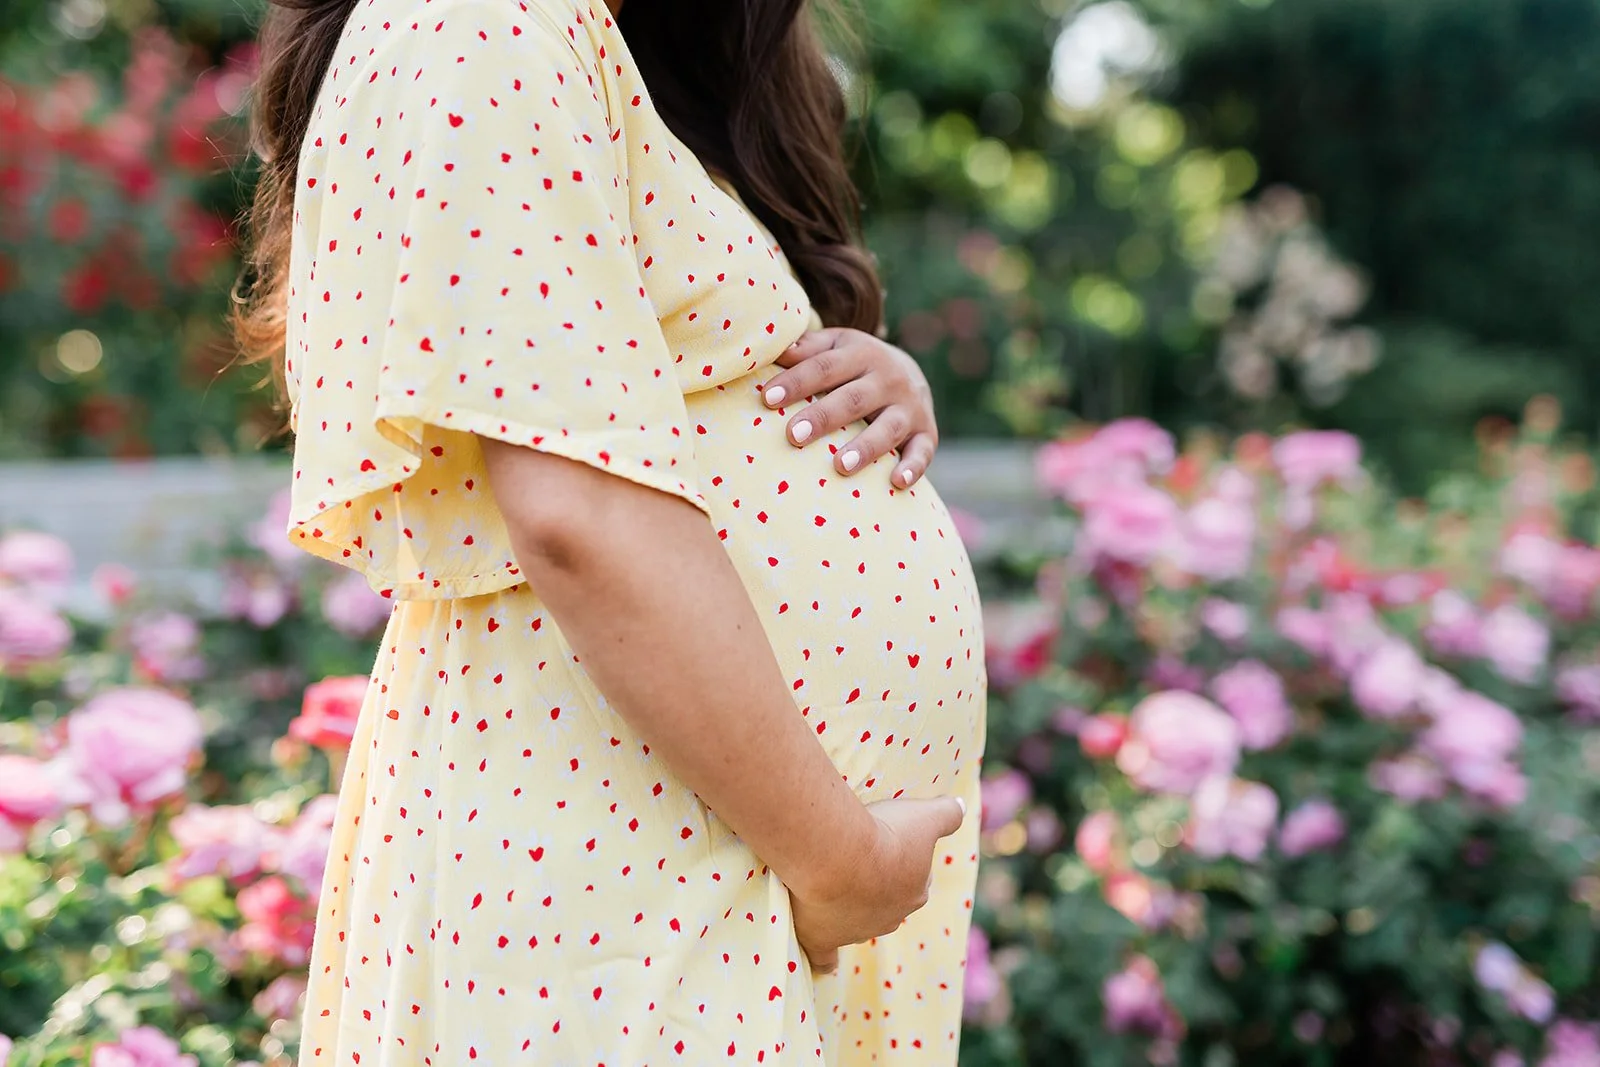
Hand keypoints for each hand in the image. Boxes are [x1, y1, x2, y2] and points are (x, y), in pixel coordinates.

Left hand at [760, 328, 938, 487]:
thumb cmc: (855, 365)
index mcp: (861, 353)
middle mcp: (889, 379)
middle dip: (824, 416)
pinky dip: (913, 467)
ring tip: (841, 465)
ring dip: (866, 447)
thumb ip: (808, 349)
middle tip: (794, 435)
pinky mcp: (926, 433)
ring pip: (887, 427)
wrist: (911, 373)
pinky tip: (897, 482)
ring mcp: (910, 408)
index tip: (767, 398)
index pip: (825, 367)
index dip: (797, 382)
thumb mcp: (836, 346)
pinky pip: (922, 452)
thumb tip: (776, 352)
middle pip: (853, 398)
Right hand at [788, 795, 966, 974]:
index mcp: (915, 892)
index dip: (903, 861)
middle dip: (876, 887)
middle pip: (886, 903)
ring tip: (832, 886)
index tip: (888, 844)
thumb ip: (947, 813)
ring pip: (857, 924)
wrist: (838, 855)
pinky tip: (826, 964)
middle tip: (858, 862)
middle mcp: (889, 917)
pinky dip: (826, 961)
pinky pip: (826, 958)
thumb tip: (960, 806)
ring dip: (848, 908)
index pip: (916, 880)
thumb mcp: (924, 816)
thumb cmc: (883, 835)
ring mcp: (855, 931)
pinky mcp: (823, 939)